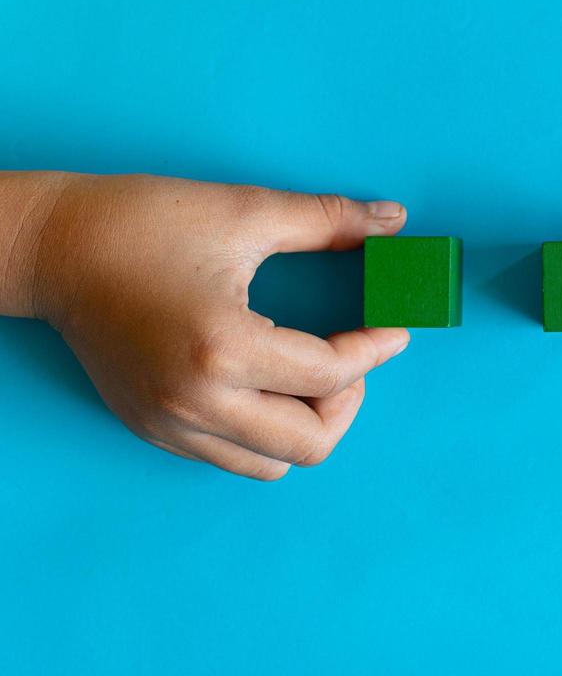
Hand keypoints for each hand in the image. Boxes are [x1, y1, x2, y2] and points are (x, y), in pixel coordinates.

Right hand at [18, 174, 410, 479]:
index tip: (394, 327)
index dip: (377, 348)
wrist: (51, 247)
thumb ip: (329, 221)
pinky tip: (268, 380)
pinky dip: (266, 429)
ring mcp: (170, 423)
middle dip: (348, 399)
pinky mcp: (152, 428)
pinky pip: (231, 455)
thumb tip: (394, 220)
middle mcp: (197, 401)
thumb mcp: (246, 211)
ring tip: (310, 371)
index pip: (331, 375)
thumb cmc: (142, 222)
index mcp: (224, 348)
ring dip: (308, 423)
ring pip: (273, 463)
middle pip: (311, 443)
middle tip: (351, 354)